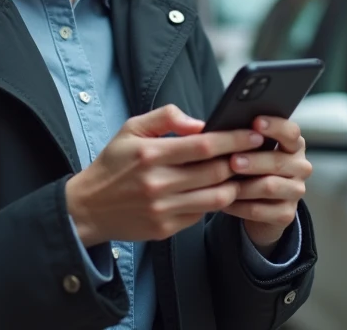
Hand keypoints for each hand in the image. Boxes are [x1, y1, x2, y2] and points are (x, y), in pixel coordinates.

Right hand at [65, 105, 265, 245]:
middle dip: (242, 161)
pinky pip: (201, 214)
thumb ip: (165, 118)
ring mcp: (162, 209)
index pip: (203, 145)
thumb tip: (199, 122)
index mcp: (150, 154)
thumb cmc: (113, 164)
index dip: (234, 139)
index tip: (253, 134)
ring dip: (234, 185)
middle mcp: (157, 183)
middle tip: (258, 153)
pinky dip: (214, 202)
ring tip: (242, 173)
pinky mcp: (165, 229)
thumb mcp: (131, 129)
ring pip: (215, 198)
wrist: (88, 207)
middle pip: (215, 172)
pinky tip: (219, 191)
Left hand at [223, 116, 312, 254]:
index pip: (291, 132)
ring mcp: (296, 191)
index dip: (275, 126)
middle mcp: (300, 167)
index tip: (255, 122)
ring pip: (270, 187)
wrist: (261, 203)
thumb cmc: (252, 167)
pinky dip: (239, 206)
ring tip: (223, 183)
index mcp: (293, 145)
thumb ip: (246, 139)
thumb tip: (225, 130)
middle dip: (253, 160)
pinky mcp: (286, 214)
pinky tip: (224, 201)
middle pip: (278, 161)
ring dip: (244, 185)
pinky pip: (260, 210)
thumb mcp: (252, 150)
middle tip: (233, 161)